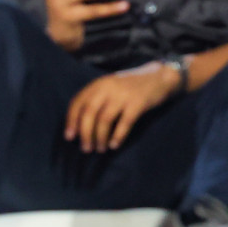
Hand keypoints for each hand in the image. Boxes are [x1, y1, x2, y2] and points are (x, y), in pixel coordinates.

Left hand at [64, 61, 182, 152]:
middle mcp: (108, 87)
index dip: (71, 120)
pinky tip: (114, 145)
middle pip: (89, 112)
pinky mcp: (137, 103)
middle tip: (85, 148)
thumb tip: (80, 126)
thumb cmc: (130, 87)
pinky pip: (124, 123)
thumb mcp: (109, 87)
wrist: (158, 77)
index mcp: (98, 84)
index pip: (78, 102)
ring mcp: (123, 95)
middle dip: (85, 133)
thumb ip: (96, 99)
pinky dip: (117, 137)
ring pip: (104, 120)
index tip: (69, 137)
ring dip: (100, 137)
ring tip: (100, 149)